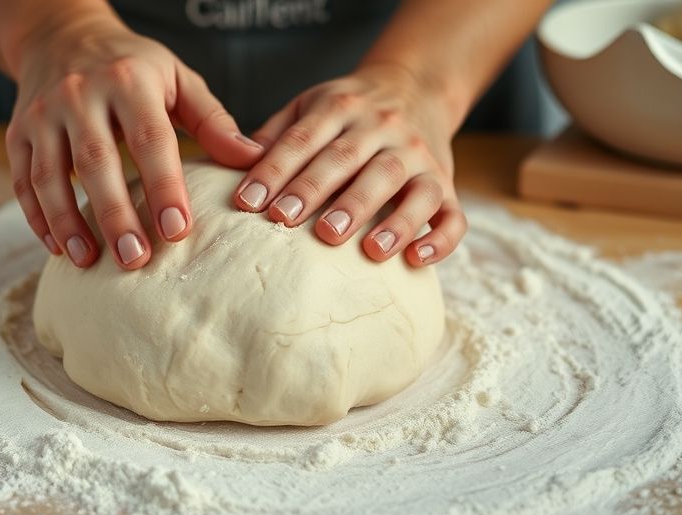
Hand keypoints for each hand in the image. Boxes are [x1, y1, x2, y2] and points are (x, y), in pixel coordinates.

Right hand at [6, 11, 262, 269]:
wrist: (60, 35)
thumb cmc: (131, 66)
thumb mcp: (176, 78)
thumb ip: (212, 120)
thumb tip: (252, 160)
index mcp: (128, 82)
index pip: (149, 139)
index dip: (163, 186)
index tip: (178, 229)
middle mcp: (80, 95)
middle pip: (95, 161)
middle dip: (114, 214)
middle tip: (135, 260)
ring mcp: (42, 114)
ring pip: (49, 174)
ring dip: (68, 222)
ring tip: (90, 261)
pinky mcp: (16, 133)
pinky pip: (22, 180)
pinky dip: (37, 217)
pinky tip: (58, 248)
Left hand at [233, 63, 466, 266]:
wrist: (417, 87)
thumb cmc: (349, 112)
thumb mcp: (312, 105)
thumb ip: (276, 135)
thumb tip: (229, 165)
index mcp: (343, 108)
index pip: (304, 138)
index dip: (276, 169)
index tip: (248, 202)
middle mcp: (385, 128)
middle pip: (351, 159)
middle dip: (318, 192)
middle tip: (288, 222)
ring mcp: (420, 156)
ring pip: (404, 183)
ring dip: (385, 218)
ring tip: (364, 250)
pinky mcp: (447, 185)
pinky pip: (452, 214)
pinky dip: (439, 238)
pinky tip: (416, 260)